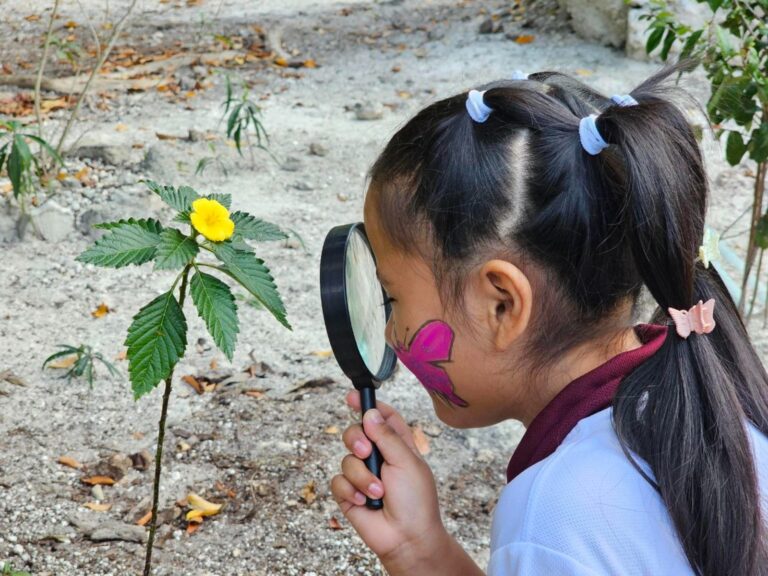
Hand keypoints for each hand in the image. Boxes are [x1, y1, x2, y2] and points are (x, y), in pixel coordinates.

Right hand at [331, 390, 448, 572]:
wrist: (406, 538)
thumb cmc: (415, 500)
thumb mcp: (406, 461)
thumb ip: (386, 435)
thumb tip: (370, 412)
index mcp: (397, 444)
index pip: (381, 417)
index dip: (368, 405)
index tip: (353, 396)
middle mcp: (378, 456)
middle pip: (356, 432)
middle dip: (356, 440)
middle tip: (366, 452)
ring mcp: (362, 474)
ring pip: (346, 458)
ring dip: (361, 476)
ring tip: (377, 491)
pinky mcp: (348, 493)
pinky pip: (338, 481)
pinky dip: (351, 491)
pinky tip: (364, 502)